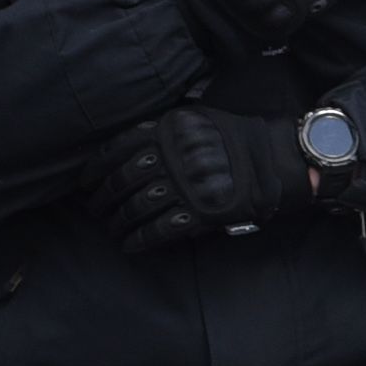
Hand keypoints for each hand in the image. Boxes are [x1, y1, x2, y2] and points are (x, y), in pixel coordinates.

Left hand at [83, 106, 315, 256]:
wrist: (279, 159)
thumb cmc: (237, 138)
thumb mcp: (198, 121)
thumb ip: (164, 132)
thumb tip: (128, 153)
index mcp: (170, 130)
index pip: (119, 148)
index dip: (96, 168)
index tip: (86, 182)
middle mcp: (175, 156)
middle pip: (123, 181)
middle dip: (103, 199)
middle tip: (95, 210)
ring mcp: (188, 185)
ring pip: (137, 207)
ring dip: (118, 222)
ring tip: (111, 228)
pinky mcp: (201, 212)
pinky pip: (159, 230)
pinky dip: (140, 240)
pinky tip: (130, 245)